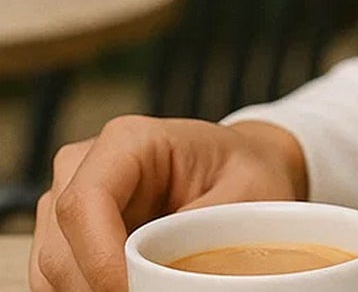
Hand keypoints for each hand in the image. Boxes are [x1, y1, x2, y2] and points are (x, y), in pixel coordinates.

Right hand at [28, 116, 307, 291]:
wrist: (241, 167)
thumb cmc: (246, 173)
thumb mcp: (243, 197)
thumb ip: (200, 235)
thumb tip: (177, 279)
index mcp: (128, 141)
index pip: (84, 203)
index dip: (98, 259)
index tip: (130, 290)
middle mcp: (83, 166)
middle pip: (59, 248)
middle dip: (97, 287)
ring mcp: (67, 202)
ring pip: (51, 274)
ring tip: (151, 288)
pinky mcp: (68, 237)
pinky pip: (59, 283)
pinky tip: (132, 287)